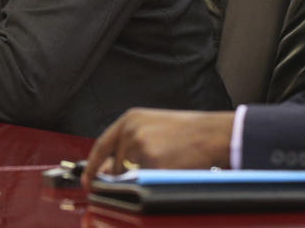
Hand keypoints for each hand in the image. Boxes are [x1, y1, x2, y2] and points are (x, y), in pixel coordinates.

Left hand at [81, 108, 234, 188]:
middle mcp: (130, 131)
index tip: (88, 181)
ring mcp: (140, 147)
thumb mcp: (155, 128)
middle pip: (115, 166)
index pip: (101, 146)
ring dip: (144, 179)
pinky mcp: (152, 163)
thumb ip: (132, 143)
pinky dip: (155, 184)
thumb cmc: (191, 132)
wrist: (216, 134)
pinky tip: (172, 171)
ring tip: (169, 165)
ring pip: (131, 177)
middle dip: (124, 178)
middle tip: (144, 176)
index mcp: (130, 120)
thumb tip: (112, 170)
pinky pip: (146, 183)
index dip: (92, 167)